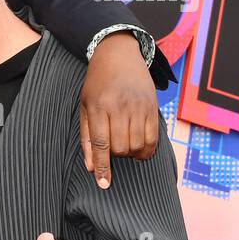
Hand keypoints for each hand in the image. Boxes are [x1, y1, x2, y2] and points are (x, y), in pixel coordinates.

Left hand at [81, 32, 158, 188]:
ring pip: (137, 145)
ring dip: (130, 154)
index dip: (102, 167)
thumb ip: (88, 138)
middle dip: (115, 156)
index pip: (101, 144)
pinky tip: (139, 150)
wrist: (119, 55)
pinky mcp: (154, 107)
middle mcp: (121, 106)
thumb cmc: (97, 84)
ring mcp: (140, 106)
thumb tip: (90, 167)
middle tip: (111, 149)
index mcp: (99, 106)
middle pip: (120, 147)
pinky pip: (153, 138)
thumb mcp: (84, 107)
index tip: (103, 184)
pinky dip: (146, 150)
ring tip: (123, 146)